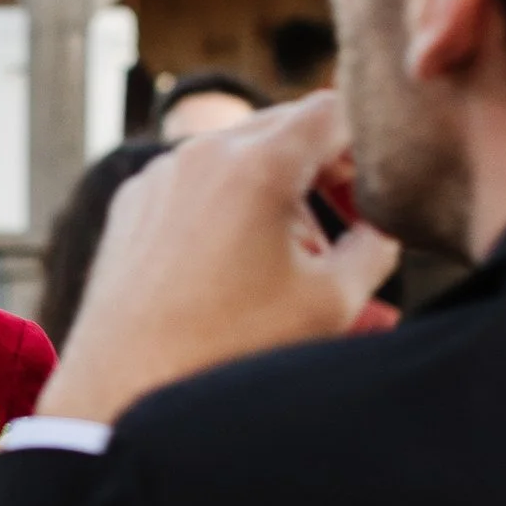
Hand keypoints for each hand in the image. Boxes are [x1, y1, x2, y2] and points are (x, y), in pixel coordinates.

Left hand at [41, 94, 400, 423]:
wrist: (123, 395)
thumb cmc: (231, 352)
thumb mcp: (331, 302)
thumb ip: (376, 247)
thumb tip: (381, 226)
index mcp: (257, 163)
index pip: (332, 110)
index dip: (364, 145)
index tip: (372, 194)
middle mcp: (201, 153)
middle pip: (284, 127)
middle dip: (323, 169)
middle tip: (346, 224)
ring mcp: (159, 175)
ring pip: (238, 156)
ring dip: (276, 193)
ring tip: (293, 262)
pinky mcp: (131, 205)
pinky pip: (195, 184)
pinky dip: (228, 208)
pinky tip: (238, 268)